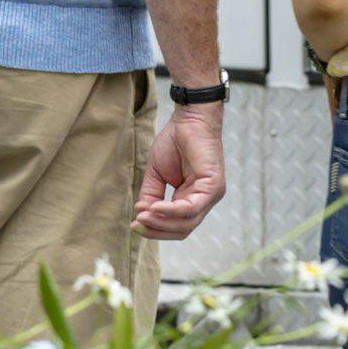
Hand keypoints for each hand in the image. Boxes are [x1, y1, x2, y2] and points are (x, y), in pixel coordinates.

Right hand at [137, 100, 226, 238]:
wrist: (189, 119)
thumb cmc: (175, 142)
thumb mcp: (157, 174)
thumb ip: (151, 196)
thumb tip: (142, 215)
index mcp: (192, 199)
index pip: (176, 226)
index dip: (155, 229)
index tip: (134, 226)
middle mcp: (204, 200)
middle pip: (182, 229)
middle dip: (156, 229)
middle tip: (136, 224)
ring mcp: (211, 195)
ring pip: (187, 223)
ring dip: (161, 222)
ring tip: (142, 216)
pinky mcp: (213, 186)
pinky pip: (191, 208)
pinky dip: (171, 211)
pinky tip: (154, 207)